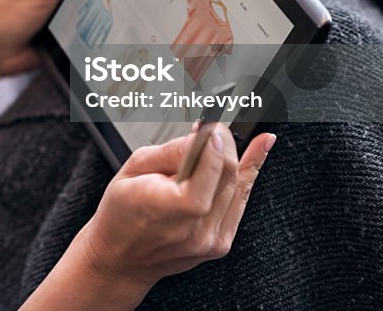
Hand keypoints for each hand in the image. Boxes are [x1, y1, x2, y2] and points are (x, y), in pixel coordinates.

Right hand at [81, 128, 274, 298]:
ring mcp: (210, 239)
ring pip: (238, 185)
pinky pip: (241, 202)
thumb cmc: (121, 213)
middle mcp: (195, 228)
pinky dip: (249, 172)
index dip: (214, 141)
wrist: (121, 258)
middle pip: (228, 173)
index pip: (209, 169)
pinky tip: (261, 148)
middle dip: (224, 142)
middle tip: (213, 127)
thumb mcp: (132, 170)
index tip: (210, 125)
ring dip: (234, 155)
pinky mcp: (220, 243)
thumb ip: (171, 151)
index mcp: (169, 208)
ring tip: (228, 133)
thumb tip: (201, 135)